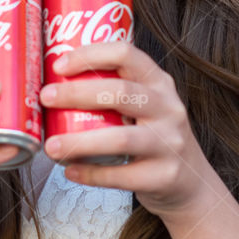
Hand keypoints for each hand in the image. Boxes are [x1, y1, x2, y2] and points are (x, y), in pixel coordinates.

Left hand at [39, 40, 213, 221]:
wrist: (192, 183)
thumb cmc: (154, 138)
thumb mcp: (146, 106)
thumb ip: (115, 92)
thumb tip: (54, 86)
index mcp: (159, 83)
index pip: (127, 55)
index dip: (91, 55)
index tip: (60, 65)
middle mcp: (168, 108)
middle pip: (121, 92)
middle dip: (77, 93)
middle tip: (46, 98)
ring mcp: (170, 143)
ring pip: (121, 138)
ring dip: (80, 141)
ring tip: (51, 146)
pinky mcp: (164, 176)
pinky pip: (122, 175)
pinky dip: (91, 173)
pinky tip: (70, 170)